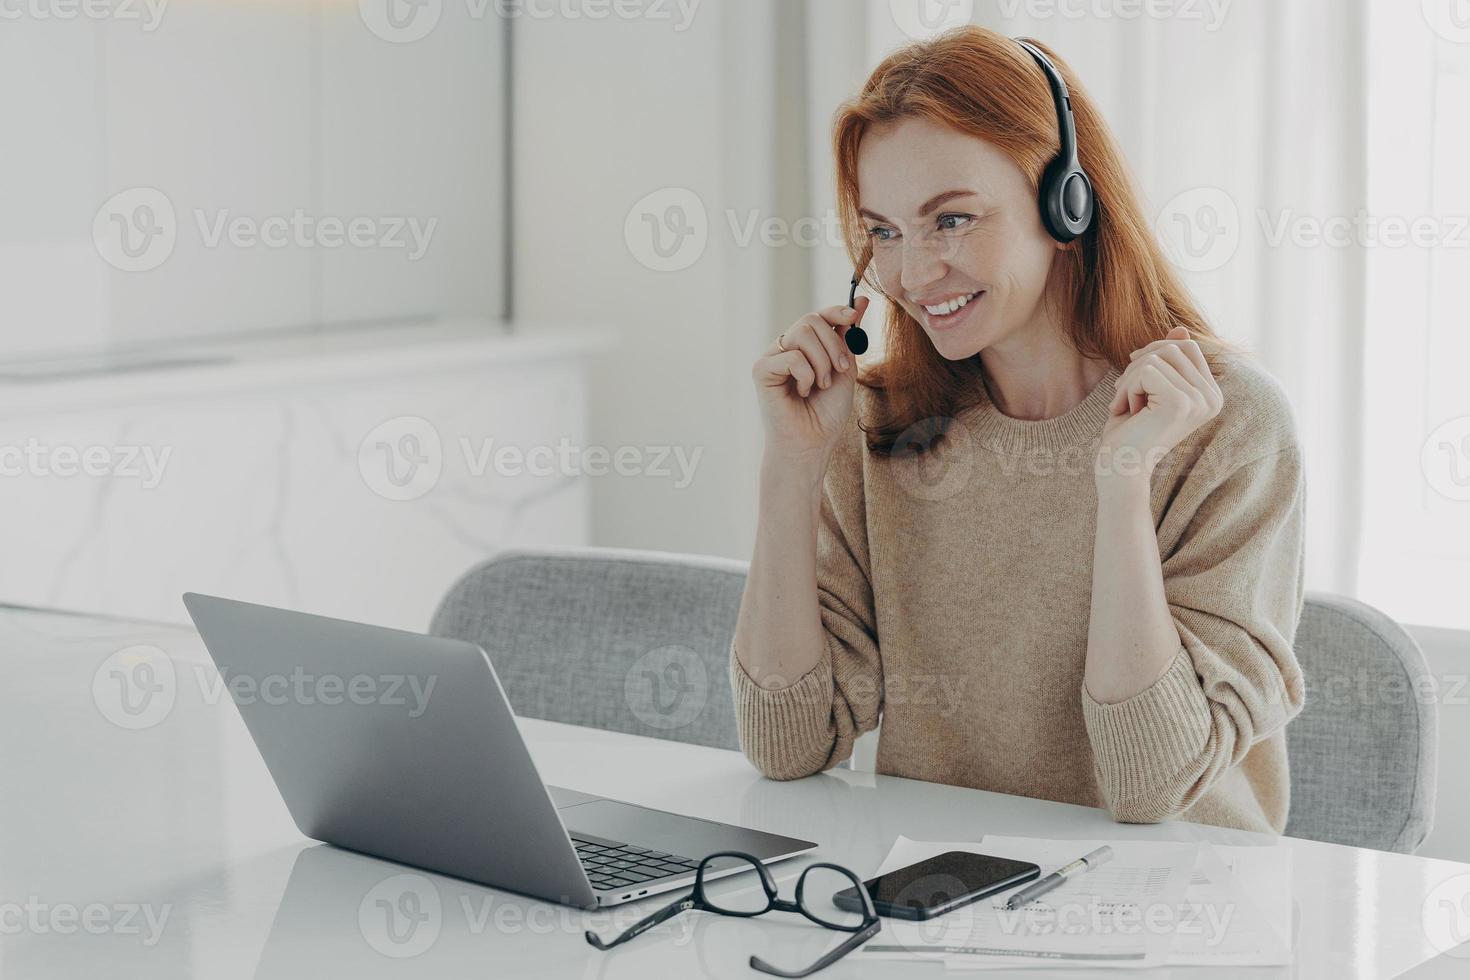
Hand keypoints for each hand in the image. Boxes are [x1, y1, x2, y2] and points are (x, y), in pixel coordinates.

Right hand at [752, 296, 869, 469]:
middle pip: (810, 320)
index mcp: (805, 347)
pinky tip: (802, 393)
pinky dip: (806, 375)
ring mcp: (772, 358)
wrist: (812, 444)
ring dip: (822, 361)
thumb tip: (861, 300)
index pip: (818, 316)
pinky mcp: (761, 370)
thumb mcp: (846, 369)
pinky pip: (791, 356)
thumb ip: (849, 337)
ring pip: (801, 333)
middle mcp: (785, 348)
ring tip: (822, 385)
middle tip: (842, 370)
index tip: (853, 316)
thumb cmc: (826, 413)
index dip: (836, 311)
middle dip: (834, 344)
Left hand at [1097, 326, 1222, 484]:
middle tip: (1125, 395)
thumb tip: (1181, 329)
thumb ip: (1168, 360)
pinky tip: (1125, 413)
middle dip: (1138, 366)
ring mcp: (1198, 400)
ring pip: (1156, 358)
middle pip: (1172, 348)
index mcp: (1211, 395)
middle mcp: (1212, 399)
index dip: (1154, 354)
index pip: (1186, 347)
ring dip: (1129, 379)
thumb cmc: (1131, 430)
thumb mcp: (1150, 388)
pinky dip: (1126, 389)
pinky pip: (1145, 371)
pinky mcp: (1180, 403)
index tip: (1135, 378)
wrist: (1120, 467)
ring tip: (1125, 406)